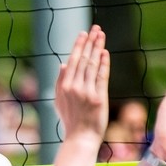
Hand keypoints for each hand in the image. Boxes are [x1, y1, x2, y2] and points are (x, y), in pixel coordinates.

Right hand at [53, 25, 109, 142]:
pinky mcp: (98, 97)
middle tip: (95, 28)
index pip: (72, 61)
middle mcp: (74, 87)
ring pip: (92, 65)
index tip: (83, 33)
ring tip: (101, 35)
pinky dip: (103, 63)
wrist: (80, 137)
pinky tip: (105, 53)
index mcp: (64, 87)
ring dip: (97, 48)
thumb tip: (63, 64)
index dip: (79, 46)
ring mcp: (86, 92)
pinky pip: (101, 76)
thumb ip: (60, 82)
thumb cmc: (71, 120)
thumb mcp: (60, 101)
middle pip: (83, 60)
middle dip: (89, 42)